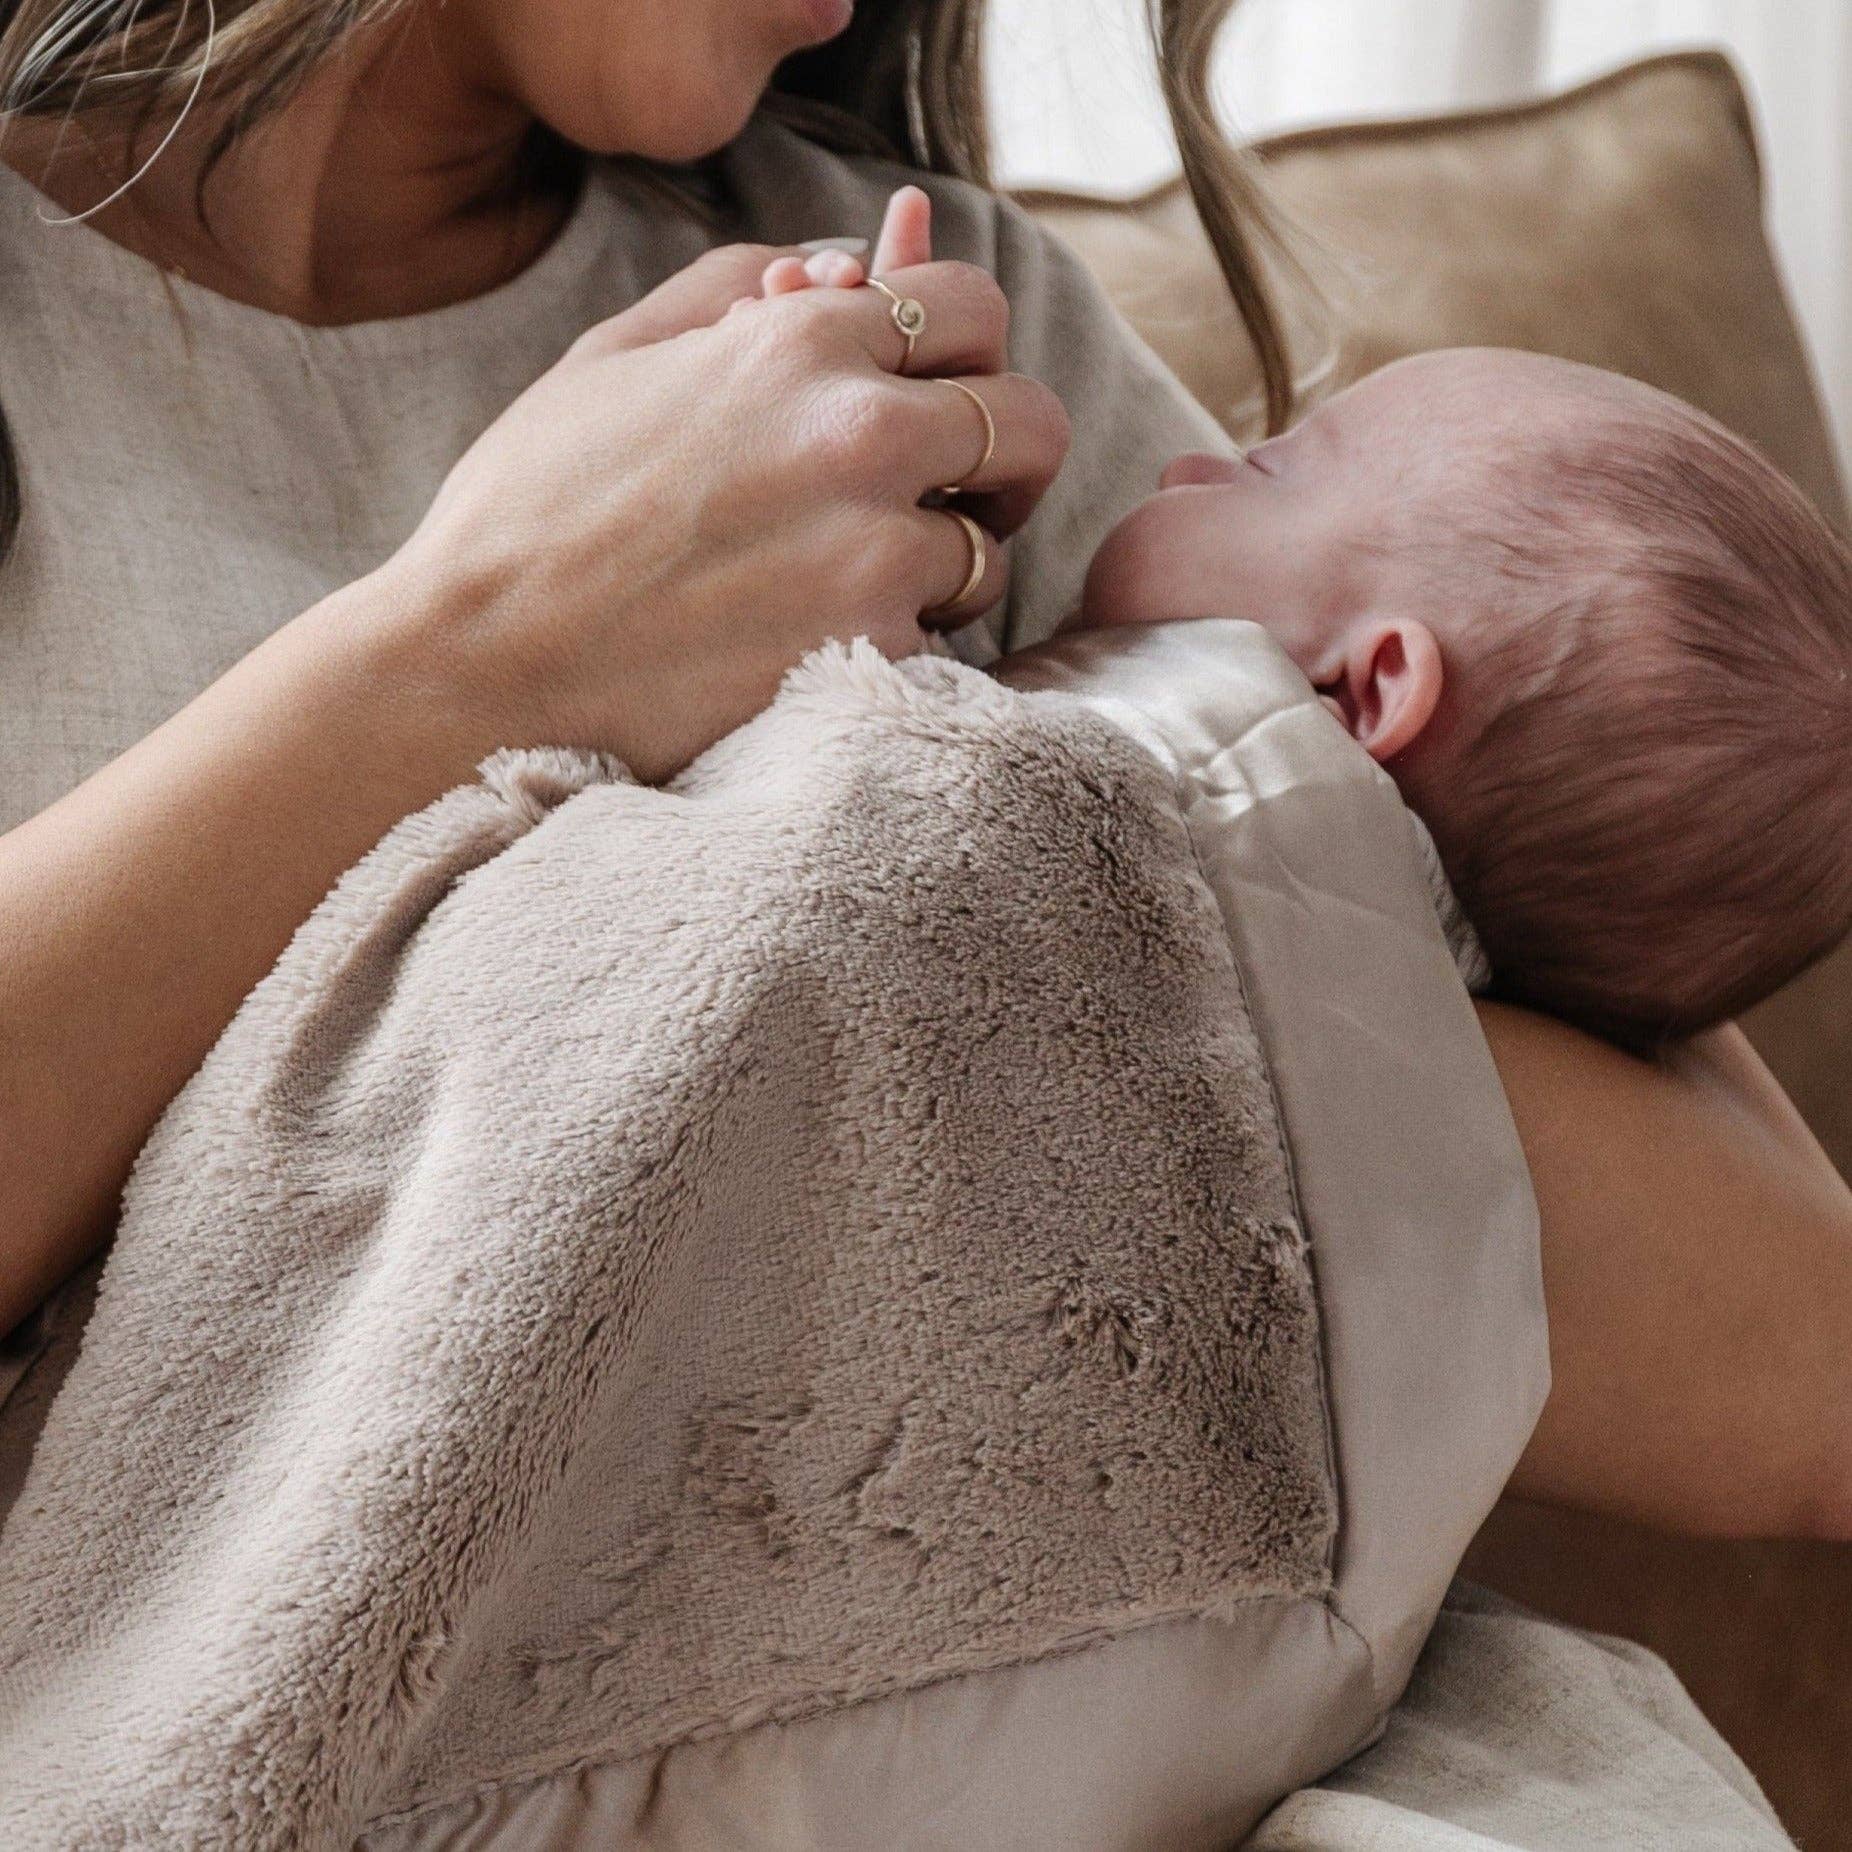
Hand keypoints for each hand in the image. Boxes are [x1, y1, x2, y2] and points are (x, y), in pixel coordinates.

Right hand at [385, 196, 1068, 782]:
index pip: (974, 308)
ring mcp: (872, 552)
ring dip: (945, 569)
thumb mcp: (613, 357)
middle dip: (1005, 459)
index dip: (967, 353)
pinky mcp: (869, 658)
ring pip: (991, 551)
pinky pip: (939, 647)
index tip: (941, 398)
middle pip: (1031, 424)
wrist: (476, 667)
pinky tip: (816, 650)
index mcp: (800, 342)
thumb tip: (846, 265)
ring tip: (855, 585)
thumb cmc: (529, 512)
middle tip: (960, 497)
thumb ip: (738, 290)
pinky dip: (896, 652)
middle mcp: (859, 434)